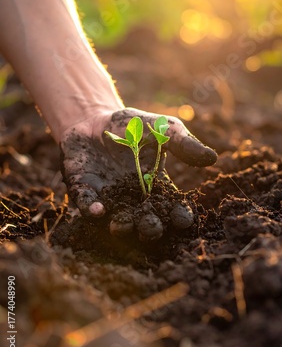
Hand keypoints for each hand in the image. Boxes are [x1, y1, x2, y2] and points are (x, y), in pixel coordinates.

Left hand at [60, 108, 216, 240]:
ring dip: (120, 225)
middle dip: (149, 227)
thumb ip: (184, 144)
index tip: (182, 220)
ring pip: (117, 218)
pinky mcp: (85, 189)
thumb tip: (212, 158)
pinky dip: (92, 209)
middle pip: (145, 219)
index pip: (171, 206)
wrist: (95, 117)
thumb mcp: (162, 130)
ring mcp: (109, 196)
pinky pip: (88, 203)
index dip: (178, 214)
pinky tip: (97, 210)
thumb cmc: (133, 125)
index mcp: (156, 186)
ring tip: (122, 227)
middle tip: (152, 229)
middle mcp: (133, 198)